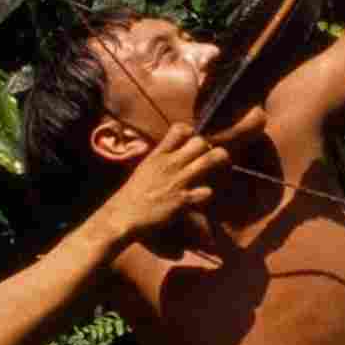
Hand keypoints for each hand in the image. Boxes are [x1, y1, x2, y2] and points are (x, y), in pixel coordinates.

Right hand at [96, 110, 265, 262]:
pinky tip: (203, 197)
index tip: (191, 142)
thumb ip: (161, 159)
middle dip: (209, 148)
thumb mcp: (145, 168)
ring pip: (211, 160)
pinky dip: (208, 193)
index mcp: (159, 154)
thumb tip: (174, 155)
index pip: (180, 129)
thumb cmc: (133, 194)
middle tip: (209, 158)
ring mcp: (179, 180)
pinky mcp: (184, 200)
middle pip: (200, 141)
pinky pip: (207, 191)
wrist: (123, 216)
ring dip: (219, 163)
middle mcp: (171, 163)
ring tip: (221, 170)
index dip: (191, 133)